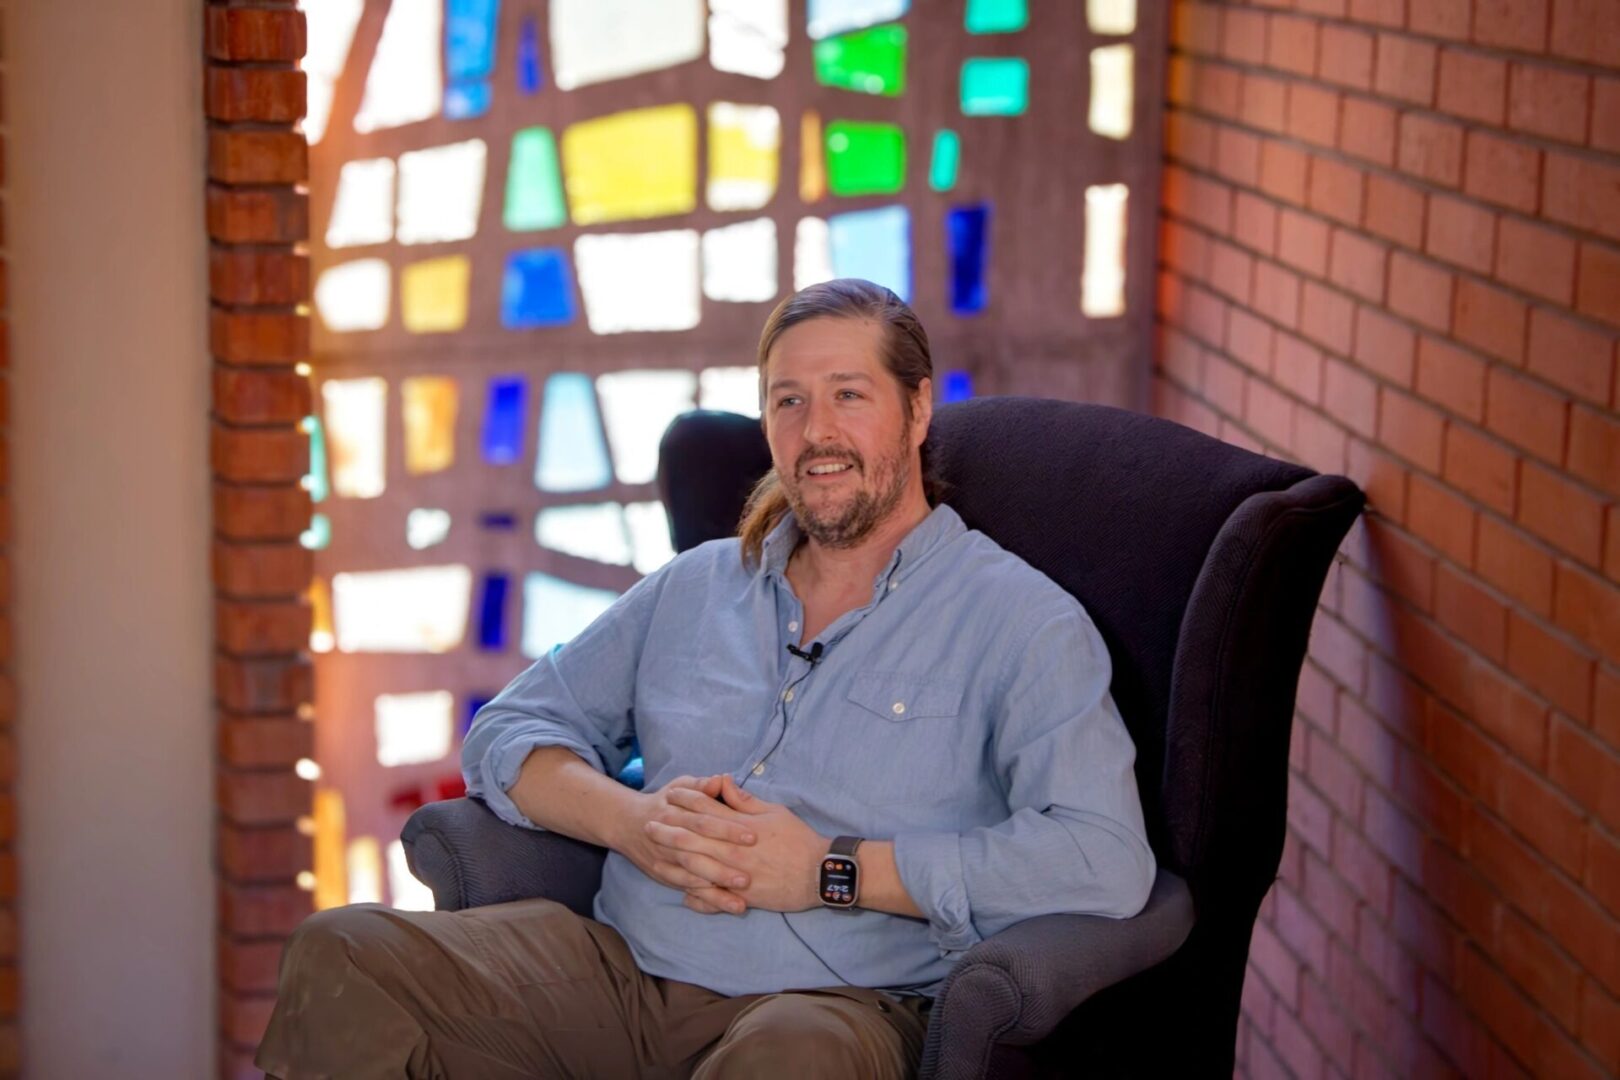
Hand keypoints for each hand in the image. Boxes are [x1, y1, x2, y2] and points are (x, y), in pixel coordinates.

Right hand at [615, 775, 757, 893]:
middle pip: (696, 849)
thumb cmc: (664, 802)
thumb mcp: (680, 786)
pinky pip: (682, 887)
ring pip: (689, 872)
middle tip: (748, 876)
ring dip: (714, 886)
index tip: (753, 837)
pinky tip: (720, 903)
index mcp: (675, 810)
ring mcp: (663, 856)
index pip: (704, 819)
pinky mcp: (662, 873)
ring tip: (740, 896)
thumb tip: (720, 779)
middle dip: (722, 863)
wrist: (627, 823)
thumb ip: (701, 784)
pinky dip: (700, 896)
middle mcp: (667, 834)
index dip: (727, 828)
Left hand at [649, 775, 825, 915]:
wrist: (820, 873)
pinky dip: (697, 898)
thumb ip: (745, 801)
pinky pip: (714, 899)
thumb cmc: (799, 840)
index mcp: (741, 827)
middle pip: (693, 838)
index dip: (685, 800)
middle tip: (648, 824)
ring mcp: (736, 875)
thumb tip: (723, 783)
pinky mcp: (743, 896)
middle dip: (668, 830)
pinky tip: (683, 896)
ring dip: (674, 860)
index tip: (669, 795)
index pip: (706, 809)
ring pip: (697, 867)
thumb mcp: (775, 812)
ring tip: (654, 856)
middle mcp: (733, 851)